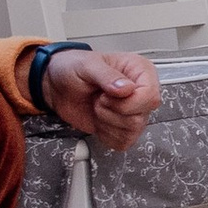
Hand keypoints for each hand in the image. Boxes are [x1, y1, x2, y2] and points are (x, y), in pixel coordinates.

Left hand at [44, 48, 160, 149]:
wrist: (56, 85)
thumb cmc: (72, 68)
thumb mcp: (87, 65)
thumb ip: (108, 76)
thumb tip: (127, 89)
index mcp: (140, 72)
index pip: (150, 96)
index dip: (128, 102)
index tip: (107, 95)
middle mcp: (140, 92)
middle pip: (142, 116)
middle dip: (113, 112)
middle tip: (99, 99)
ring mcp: (132, 111)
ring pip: (133, 131)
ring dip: (107, 122)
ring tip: (98, 107)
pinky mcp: (122, 127)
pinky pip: (123, 142)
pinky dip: (106, 135)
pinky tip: (99, 120)